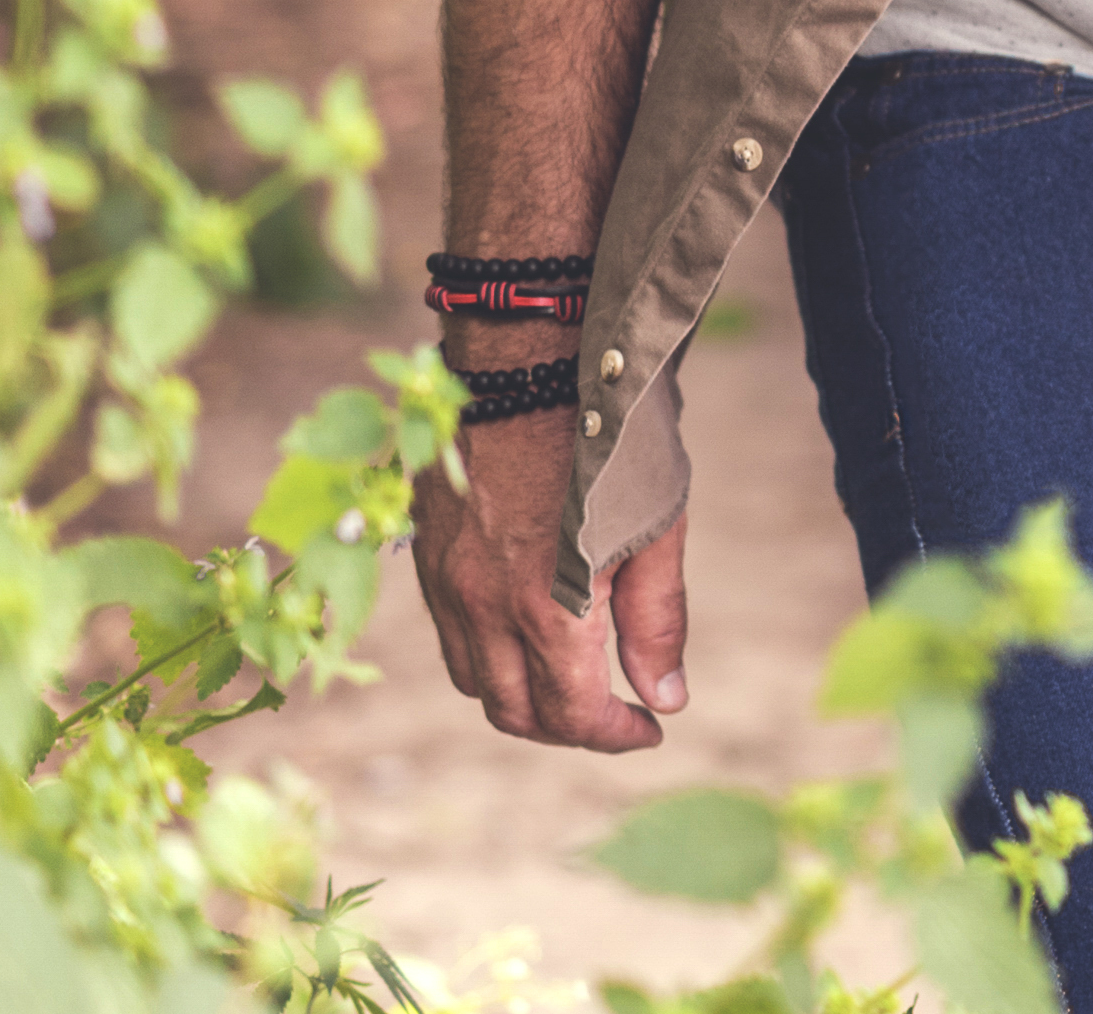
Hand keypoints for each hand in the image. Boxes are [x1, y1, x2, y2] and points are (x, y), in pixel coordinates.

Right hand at [415, 388, 686, 750]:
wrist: (534, 356)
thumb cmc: (614, 435)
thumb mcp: (658, 527)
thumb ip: (657, 621)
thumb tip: (667, 699)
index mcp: (545, 610)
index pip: (571, 715)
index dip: (615, 735)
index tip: (652, 728)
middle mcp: (482, 609)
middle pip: (514, 712)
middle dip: (570, 729)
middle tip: (618, 713)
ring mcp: (444, 583)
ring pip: (472, 682)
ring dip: (522, 699)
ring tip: (575, 682)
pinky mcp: (425, 555)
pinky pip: (450, 638)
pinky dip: (486, 659)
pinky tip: (527, 636)